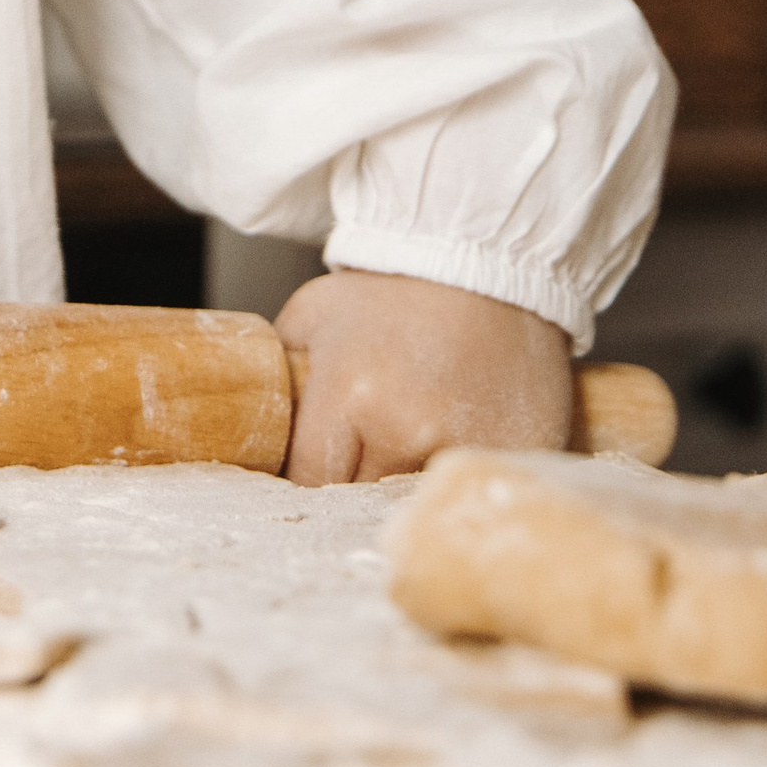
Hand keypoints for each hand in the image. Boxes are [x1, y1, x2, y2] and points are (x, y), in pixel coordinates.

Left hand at [276, 266, 573, 483]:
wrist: (482, 264)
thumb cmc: (397, 290)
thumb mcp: (315, 313)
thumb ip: (281, 365)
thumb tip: (255, 407)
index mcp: (349, 395)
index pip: (309, 479)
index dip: (307, 477)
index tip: (315, 467)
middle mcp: (405, 429)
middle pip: (360, 500)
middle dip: (354, 483)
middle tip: (362, 455)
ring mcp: (462, 447)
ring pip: (413, 503)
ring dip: (403, 488)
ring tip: (407, 450)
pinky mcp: (511, 453)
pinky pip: (467, 492)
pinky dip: (454, 485)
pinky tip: (450, 449)